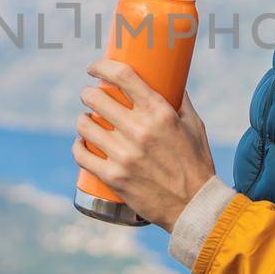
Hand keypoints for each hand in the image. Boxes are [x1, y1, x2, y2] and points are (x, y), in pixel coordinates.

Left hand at [71, 58, 215, 232]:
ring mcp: (124, 155)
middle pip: (96, 98)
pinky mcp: (114, 177)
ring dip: (83, 120)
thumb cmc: (196, 163)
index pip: (122, 76)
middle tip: (90, 96)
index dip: (102, 67)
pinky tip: (81, 142)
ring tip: (87, 120)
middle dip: (89, 94)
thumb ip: (180, 101)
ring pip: (84, 125)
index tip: (94, 68)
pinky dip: (78, 146)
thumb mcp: (195, 125)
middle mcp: (139, 130)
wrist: (194, 206)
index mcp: (160, 113)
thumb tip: (170, 80)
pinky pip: (81, 155)